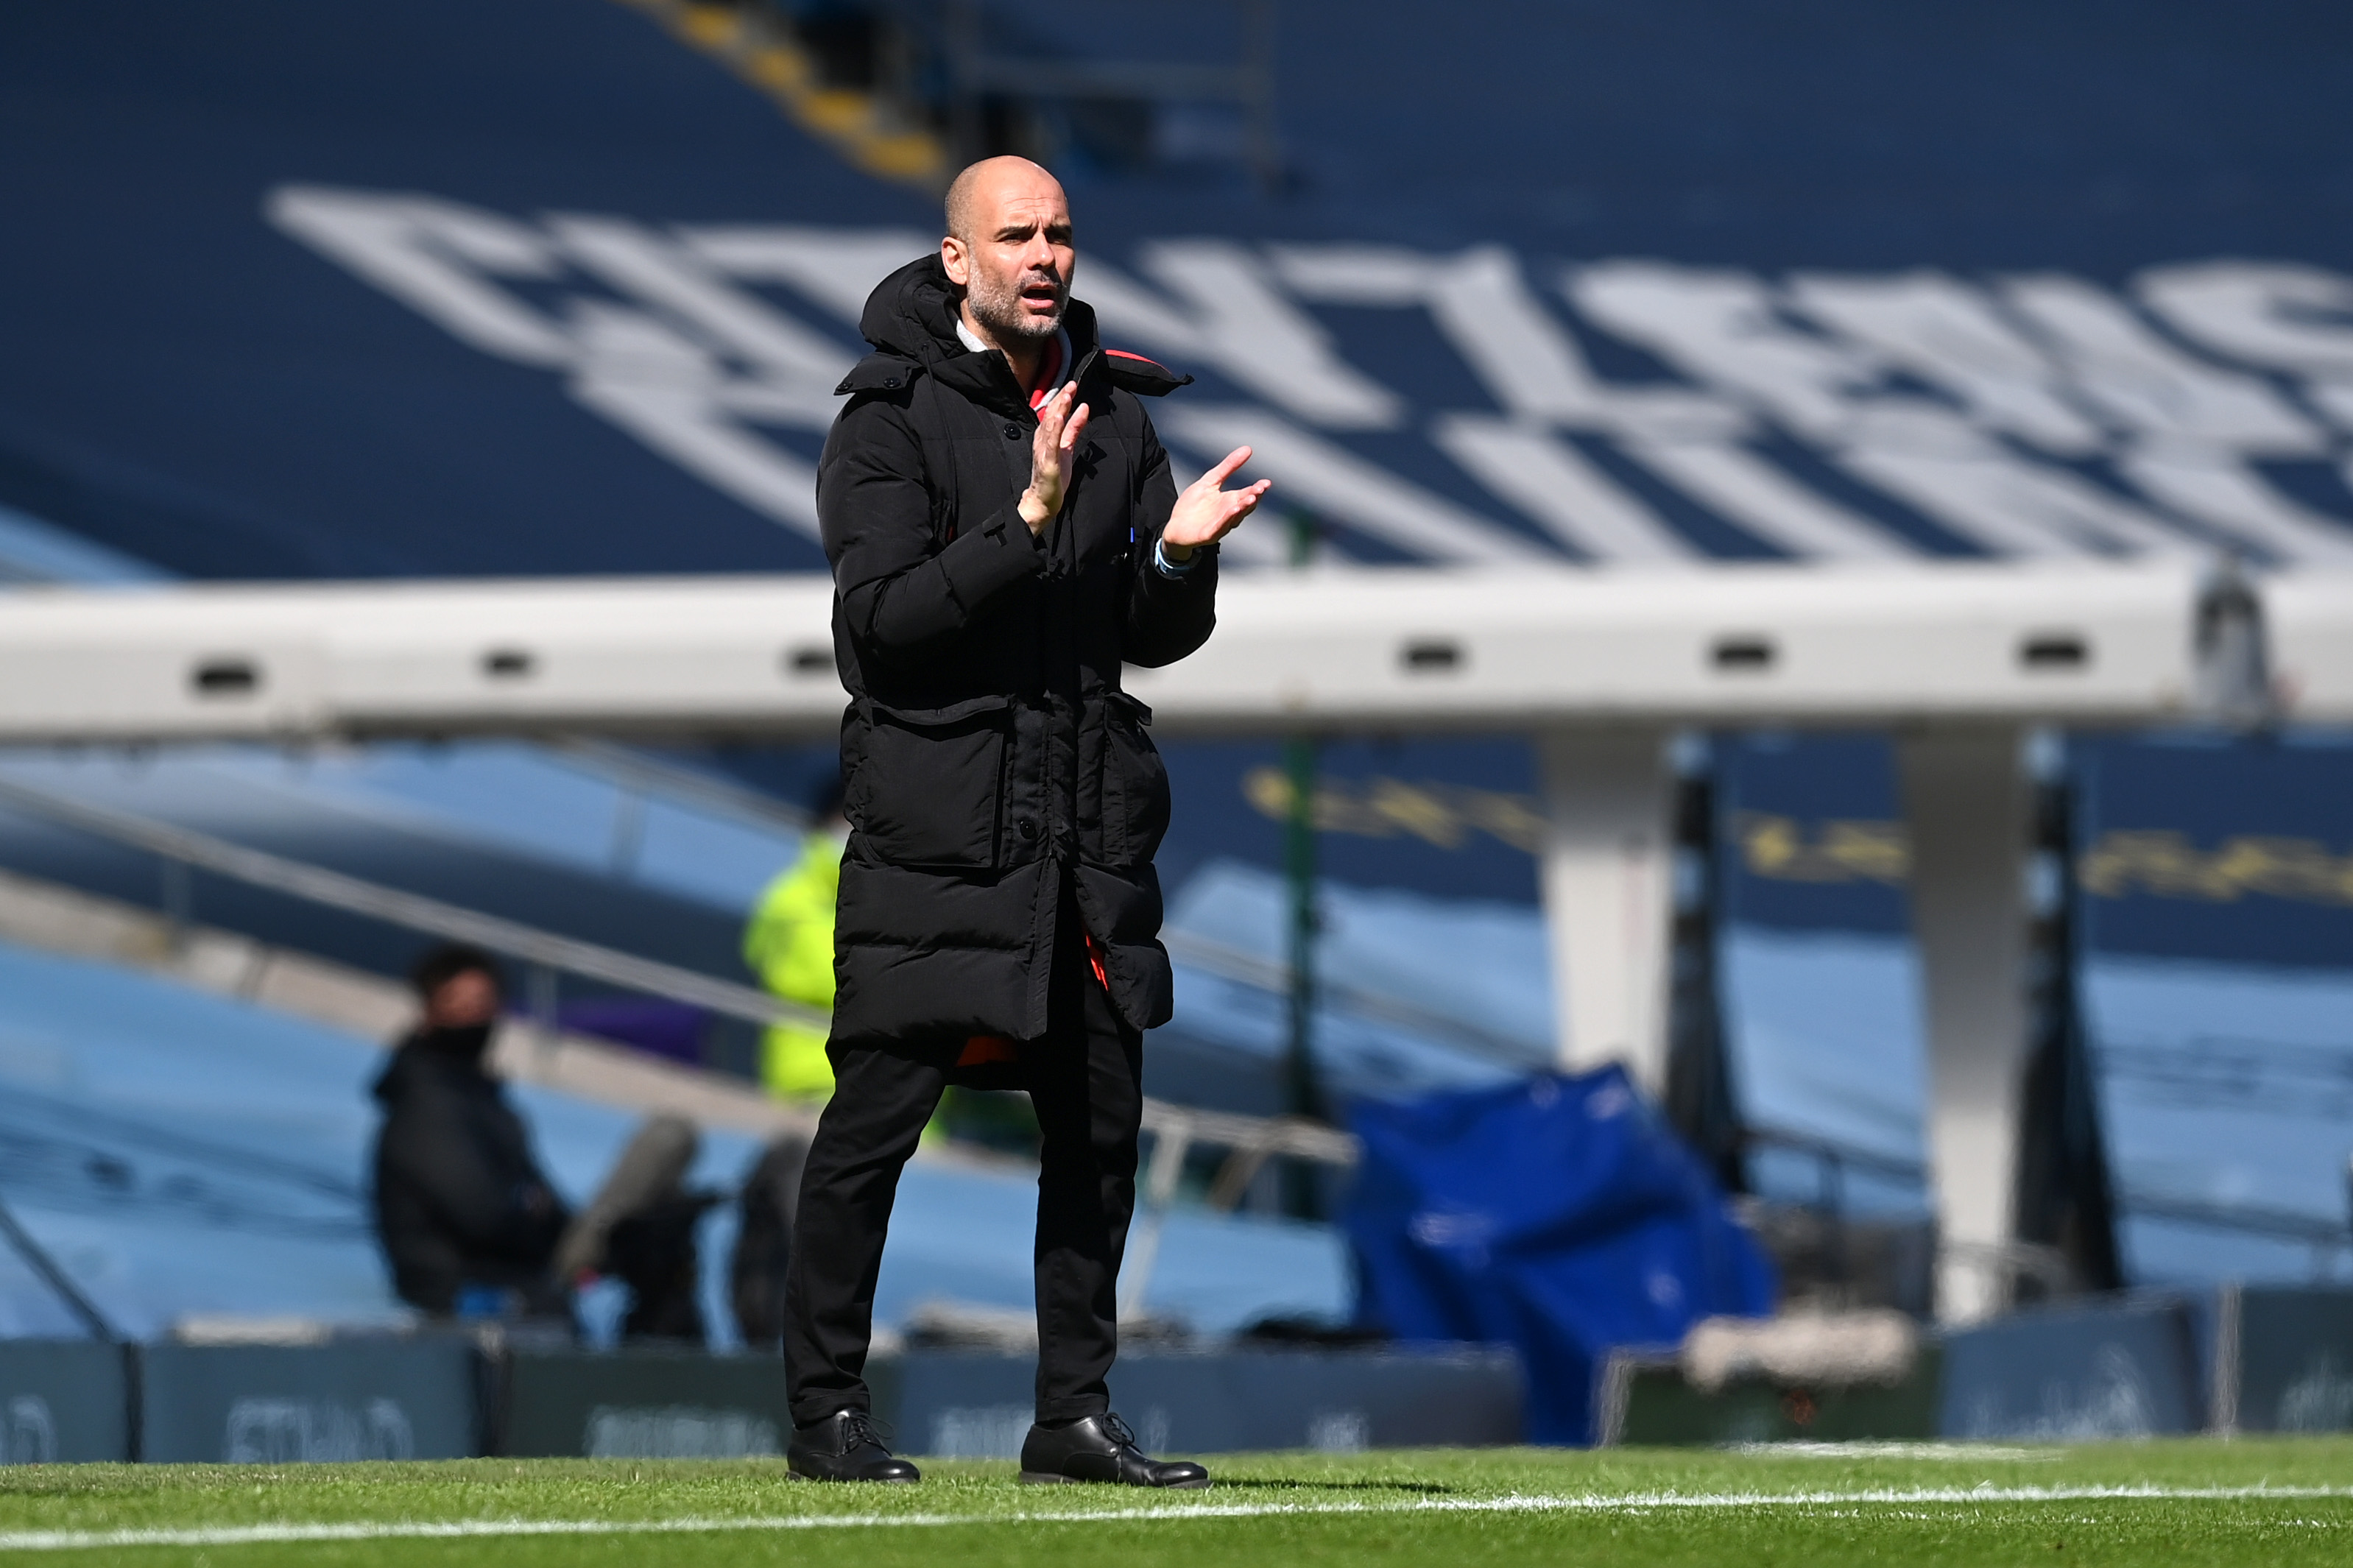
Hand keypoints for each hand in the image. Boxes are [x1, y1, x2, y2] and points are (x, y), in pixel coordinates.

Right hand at [1017, 382, 1091, 533]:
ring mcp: (1043, 453)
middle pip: (1051, 417)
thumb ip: (1074, 429)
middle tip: (1071, 385)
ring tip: (1066, 396)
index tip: (1072, 385)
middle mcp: (1042, 443)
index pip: (1054, 414)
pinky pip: (1050, 445)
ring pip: (1049, 427)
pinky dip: (1053, 430)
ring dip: (1058, 410)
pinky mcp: (1047, 464)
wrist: (1042, 502)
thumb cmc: (1053, 478)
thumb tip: (1083, 408)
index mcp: (1047, 439)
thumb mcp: (1067, 448)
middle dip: (1061, 400)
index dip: (1063, 399)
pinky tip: (1057, 418)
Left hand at [1161, 445, 1270, 560]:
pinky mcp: (1209, 534)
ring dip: (1243, 508)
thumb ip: (1228, 466)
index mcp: (1231, 501)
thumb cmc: (1193, 505)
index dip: (1258, 489)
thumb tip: (1248, 449)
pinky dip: (1227, 518)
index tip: (1266, 482)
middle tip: (1260, 489)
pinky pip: (1220, 526)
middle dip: (1253, 497)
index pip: (1248, 494)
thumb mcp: (1210, 480)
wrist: (1175, 527)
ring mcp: (1221, 525)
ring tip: (1251, 498)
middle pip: (1245, 506)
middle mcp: (1229, 514)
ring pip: (1235, 517)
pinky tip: (1233, 509)